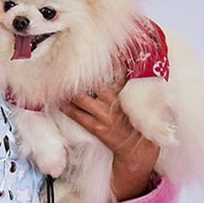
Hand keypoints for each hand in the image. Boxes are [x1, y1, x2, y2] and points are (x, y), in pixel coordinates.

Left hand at [60, 61, 159, 200]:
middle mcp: (116, 102)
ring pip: (82, 98)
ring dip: (70, 90)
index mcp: (128, 94)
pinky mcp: (97, 127)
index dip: (109, 60)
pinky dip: (67, 107)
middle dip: (82, 73)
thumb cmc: (140, 123)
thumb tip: (129, 66)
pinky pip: (77, 115)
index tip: (100, 51)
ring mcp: (105, 115)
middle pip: (94, 82)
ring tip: (59, 81)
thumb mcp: (144, 103)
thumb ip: (135, 86)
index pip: (119, 71)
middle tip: (70, 65)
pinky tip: (59, 101)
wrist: (138, 150)